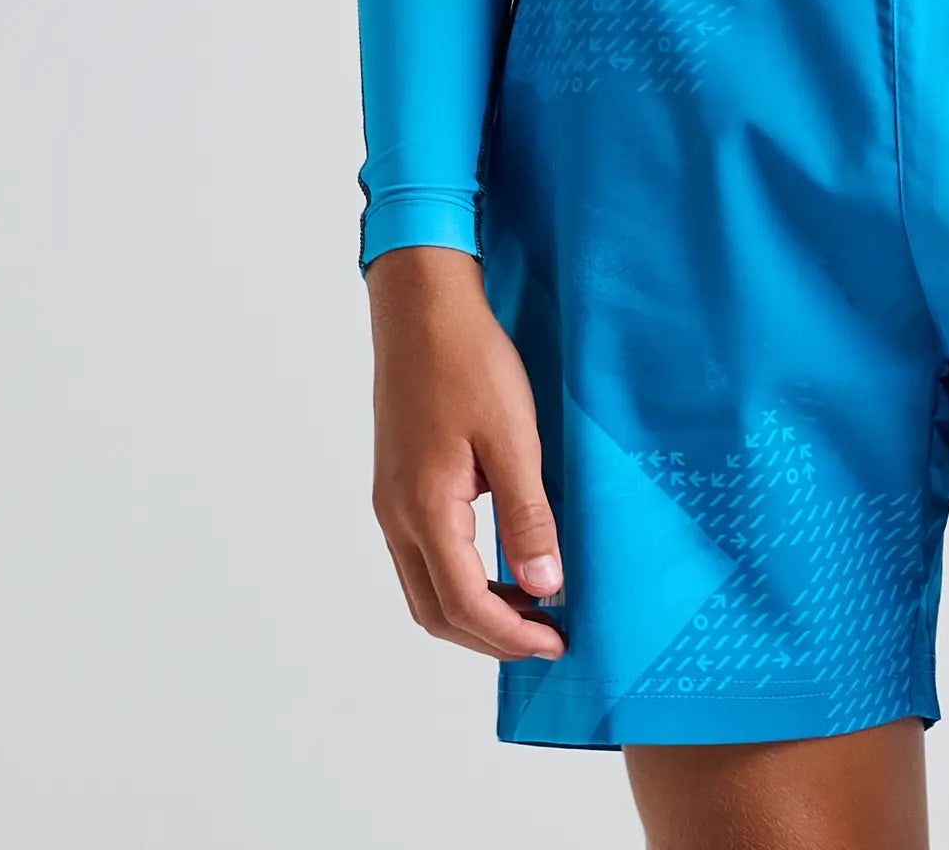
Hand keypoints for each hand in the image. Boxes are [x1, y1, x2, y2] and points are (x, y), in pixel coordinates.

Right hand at [367, 246, 565, 658]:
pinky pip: (422, 559)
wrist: (421, 307)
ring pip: (425, 590)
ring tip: (529, 608)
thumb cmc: (468, 361)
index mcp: (424, 509)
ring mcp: (390, 503)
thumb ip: (527, 515)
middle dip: (491, 637)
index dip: (512, 635)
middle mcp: (396, 517)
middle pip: (436, 612)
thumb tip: (545, 586)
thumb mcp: (512, 436)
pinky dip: (458, 581)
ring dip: (473, 613)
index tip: (558, 642)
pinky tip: (498, 566)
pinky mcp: (396, 486)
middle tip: (547, 637)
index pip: (464, 605)